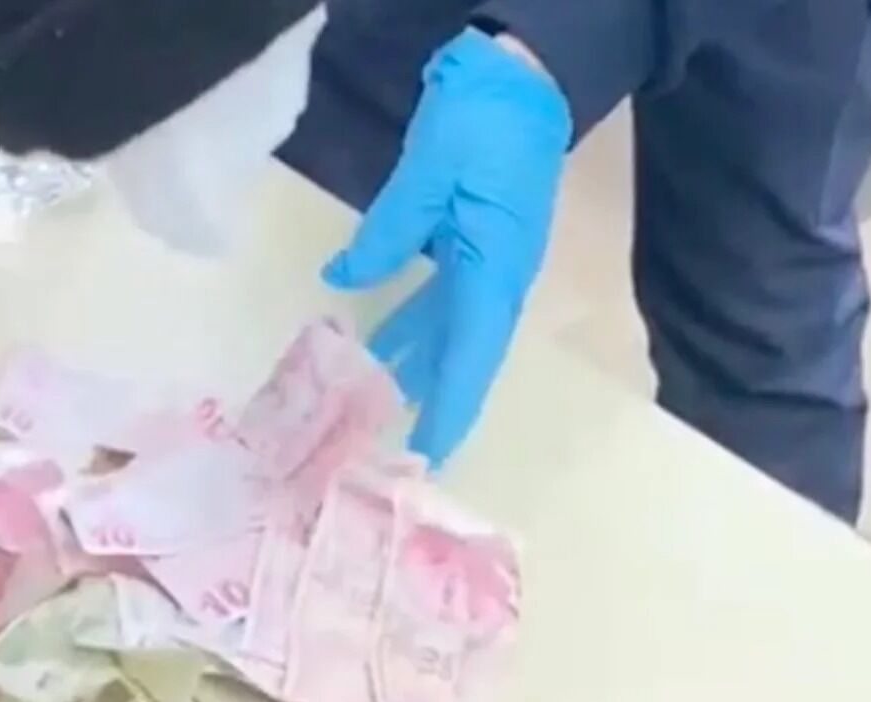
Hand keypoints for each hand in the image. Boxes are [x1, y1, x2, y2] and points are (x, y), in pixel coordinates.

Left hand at [322, 28, 571, 466]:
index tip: (429, 455)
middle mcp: (501, 276)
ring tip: (375, 398)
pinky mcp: (479, 242)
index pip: (471, 353)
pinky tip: (383, 336)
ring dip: (418, 361)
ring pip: (453, 327)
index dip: (450, 407)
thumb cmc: (483, 121)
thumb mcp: (428, 171)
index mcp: (496, 266)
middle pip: (466, 352)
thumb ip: (388, 232)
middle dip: (434, 399)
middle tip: (394, 447)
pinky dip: (416, 321)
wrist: (526, 77)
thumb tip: (344, 278)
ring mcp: (492, 260)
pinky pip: (447, 297)